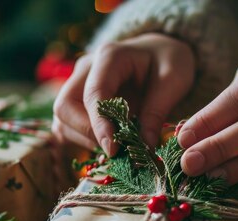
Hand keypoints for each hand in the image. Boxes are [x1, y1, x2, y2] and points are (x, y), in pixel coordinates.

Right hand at [53, 33, 194, 154]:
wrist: (160, 52)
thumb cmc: (168, 60)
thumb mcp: (174, 80)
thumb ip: (157, 111)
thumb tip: (144, 147)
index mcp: (109, 57)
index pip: (93, 94)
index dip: (99, 125)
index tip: (114, 150)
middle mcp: (84, 69)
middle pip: (65, 107)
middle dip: (87, 133)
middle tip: (117, 149)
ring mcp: (76, 84)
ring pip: (62, 119)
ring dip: (84, 139)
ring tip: (118, 146)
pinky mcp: (76, 101)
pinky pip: (67, 126)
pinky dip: (83, 140)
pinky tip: (109, 143)